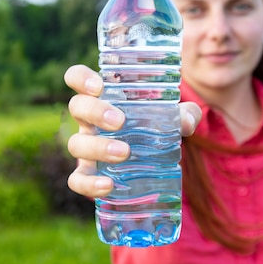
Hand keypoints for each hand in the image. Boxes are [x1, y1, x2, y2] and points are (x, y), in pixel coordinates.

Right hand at [64, 64, 200, 198]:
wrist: (152, 164)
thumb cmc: (155, 129)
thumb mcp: (173, 117)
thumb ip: (185, 114)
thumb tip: (187, 121)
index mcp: (102, 98)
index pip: (77, 78)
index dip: (81, 78)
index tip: (99, 86)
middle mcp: (88, 121)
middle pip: (77, 107)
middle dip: (95, 111)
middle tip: (120, 121)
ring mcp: (85, 148)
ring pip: (75, 143)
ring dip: (97, 147)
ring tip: (124, 152)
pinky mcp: (88, 175)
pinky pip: (77, 180)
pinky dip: (88, 184)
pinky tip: (107, 185)